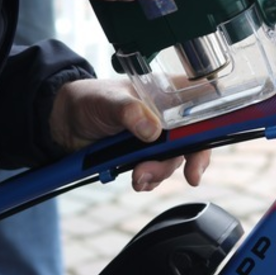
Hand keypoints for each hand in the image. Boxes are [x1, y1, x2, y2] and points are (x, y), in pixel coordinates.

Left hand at [49, 78, 209, 190]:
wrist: (62, 123)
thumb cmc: (88, 100)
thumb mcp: (108, 101)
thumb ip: (129, 111)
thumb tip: (152, 129)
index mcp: (165, 95)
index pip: (202, 108)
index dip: (212, 127)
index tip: (206, 151)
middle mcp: (165, 117)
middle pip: (192, 141)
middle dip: (185, 161)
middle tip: (182, 175)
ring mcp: (155, 138)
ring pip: (172, 161)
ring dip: (158, 173)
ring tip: (138, 177)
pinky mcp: (142, 156)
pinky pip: (155, 172)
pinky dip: (148, 180)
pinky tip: (136, 180)